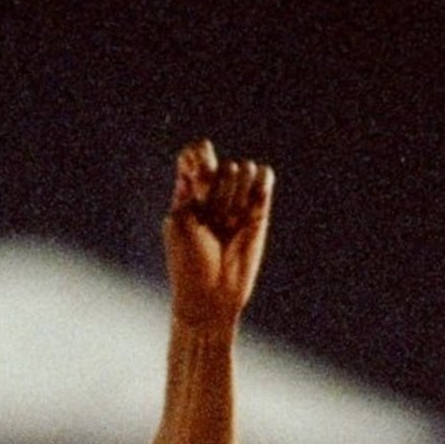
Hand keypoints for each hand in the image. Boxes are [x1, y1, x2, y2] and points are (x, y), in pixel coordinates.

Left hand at [163, 140, 273, 327]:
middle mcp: (214, 192)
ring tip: (228, 226)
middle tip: (211, 224)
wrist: (212, 295)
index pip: (196, 153)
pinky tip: (251, 208)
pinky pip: (264, 177)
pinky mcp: (259, 210)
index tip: (197, 180)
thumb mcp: (180, 220)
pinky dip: (261, 184)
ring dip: (236, 198)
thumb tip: (202, 148)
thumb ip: (191, 184)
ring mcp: (237, 200)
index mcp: (188, 191)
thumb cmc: (188, 262)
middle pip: (221, 165)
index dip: (199, 158)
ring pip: (243, 169)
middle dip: (217, 193)